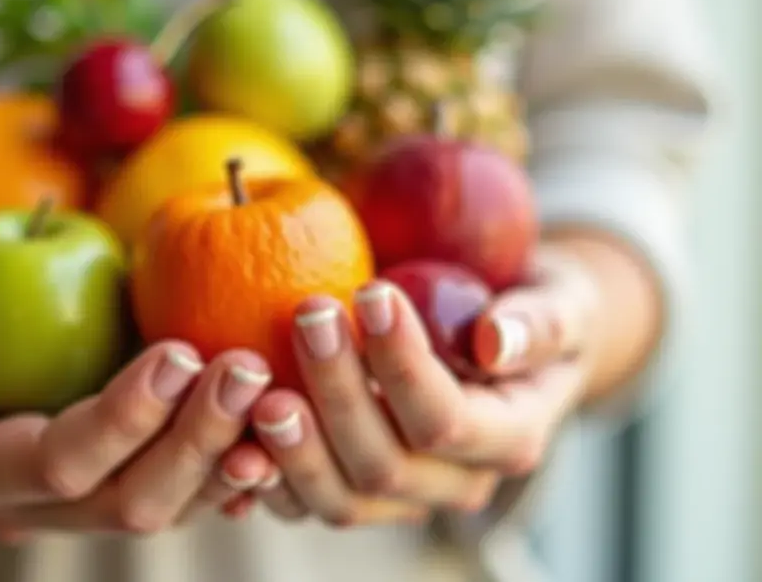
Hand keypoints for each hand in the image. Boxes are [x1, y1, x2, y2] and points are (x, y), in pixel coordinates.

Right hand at [0, 254, 273, 539]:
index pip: (57, 461)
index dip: (123, 419)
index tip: (179, 355)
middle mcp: (27, 496)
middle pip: (127, 498)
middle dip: (194, 441)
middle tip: (245, 368)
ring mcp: (78, 485)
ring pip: (168, 499)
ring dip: (227, 453)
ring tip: (276, 391)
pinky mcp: (115, 457)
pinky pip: (183, 478)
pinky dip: (232, 457)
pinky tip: (279, 421)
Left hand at [240, 248, 598, 525]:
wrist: (505, 338)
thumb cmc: (533, 310)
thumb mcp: (561, 304)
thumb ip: (540, 324)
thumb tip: (495, 341)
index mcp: (510, 438)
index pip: (447, 420)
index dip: (403, 366)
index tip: (370, 293)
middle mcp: (456, 481)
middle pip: (385, 464)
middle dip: (339, 393)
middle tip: (307, 314)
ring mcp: (402, 492)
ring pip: (340, 499)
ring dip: (293, 449)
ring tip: (258, 388)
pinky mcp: (354, 484)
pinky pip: (302, 498)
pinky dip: (264, 475)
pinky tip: (231, 432)